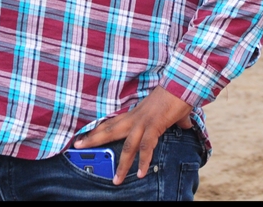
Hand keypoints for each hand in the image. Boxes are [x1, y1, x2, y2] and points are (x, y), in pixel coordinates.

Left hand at [73, 87, 193, 184]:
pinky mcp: (154, 126)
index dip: (97, 129)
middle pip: (109, 130)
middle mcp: (135, 117)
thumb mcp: (169, 110)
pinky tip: (142, 173)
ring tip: (116, 180)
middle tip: (77, 146)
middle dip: (93, 139)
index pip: (111, 122)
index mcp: (135, 113)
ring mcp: (143, 122)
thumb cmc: (175, 95)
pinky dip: (144, 161)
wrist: (182, 84)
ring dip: (122, 164)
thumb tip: (185, 123)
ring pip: (127, 146)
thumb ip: (175, 119)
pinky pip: (146, 147)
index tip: (83, 135)